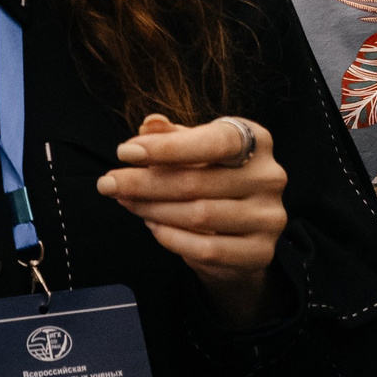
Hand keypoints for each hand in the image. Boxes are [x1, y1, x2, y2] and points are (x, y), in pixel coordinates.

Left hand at [97, 113, 287, 325]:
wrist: (237, 230)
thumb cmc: (207, 175)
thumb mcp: (189, 148)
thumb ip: (169, 135)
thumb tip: (150, 124)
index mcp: (254, 141)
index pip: (214, 142)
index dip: (166, 148)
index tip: (123, 152)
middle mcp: (269, 177)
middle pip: (196, 182)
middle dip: (142, 183)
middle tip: (107, 184)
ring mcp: (269, 217)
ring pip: (199, 216)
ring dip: (151, 209)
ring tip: (126, 201)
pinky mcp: (260, 252)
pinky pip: (206, 249)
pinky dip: (171, 238)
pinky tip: (152, 225)